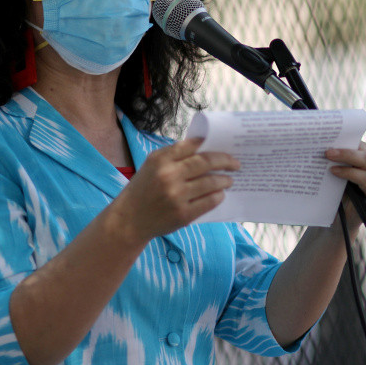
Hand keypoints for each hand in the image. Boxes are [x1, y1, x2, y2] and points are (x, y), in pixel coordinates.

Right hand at [112, 137, 238, 243]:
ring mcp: (176, 196)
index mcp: (160, 160)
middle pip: (206, 162)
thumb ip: (174, 155)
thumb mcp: (152, 166)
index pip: (192, 145)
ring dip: (225, 180)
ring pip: (211, 183)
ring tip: (229, 180)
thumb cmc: (144, 189)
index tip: (224, 147)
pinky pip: (209, 202)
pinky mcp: (183, 214)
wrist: (129, 220)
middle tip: (236, 164)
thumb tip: (204, 146)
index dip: (210, 144)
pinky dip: (218, 196)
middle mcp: (168, 176)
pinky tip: (220, 194)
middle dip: (226, 161)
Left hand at [326, 142, 365, 231]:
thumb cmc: (332, 194)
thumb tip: (316, 143)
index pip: (358, 142)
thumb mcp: (331, 173)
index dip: (345, 137)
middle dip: (345, 148)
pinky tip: (335, 172)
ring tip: (328, 157)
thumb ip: (331, 160)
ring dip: (347, 157)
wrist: (337, 221)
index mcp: (363, 157)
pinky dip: (351, 174)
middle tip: (326, 150)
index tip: (328, 135)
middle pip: (363, 151)